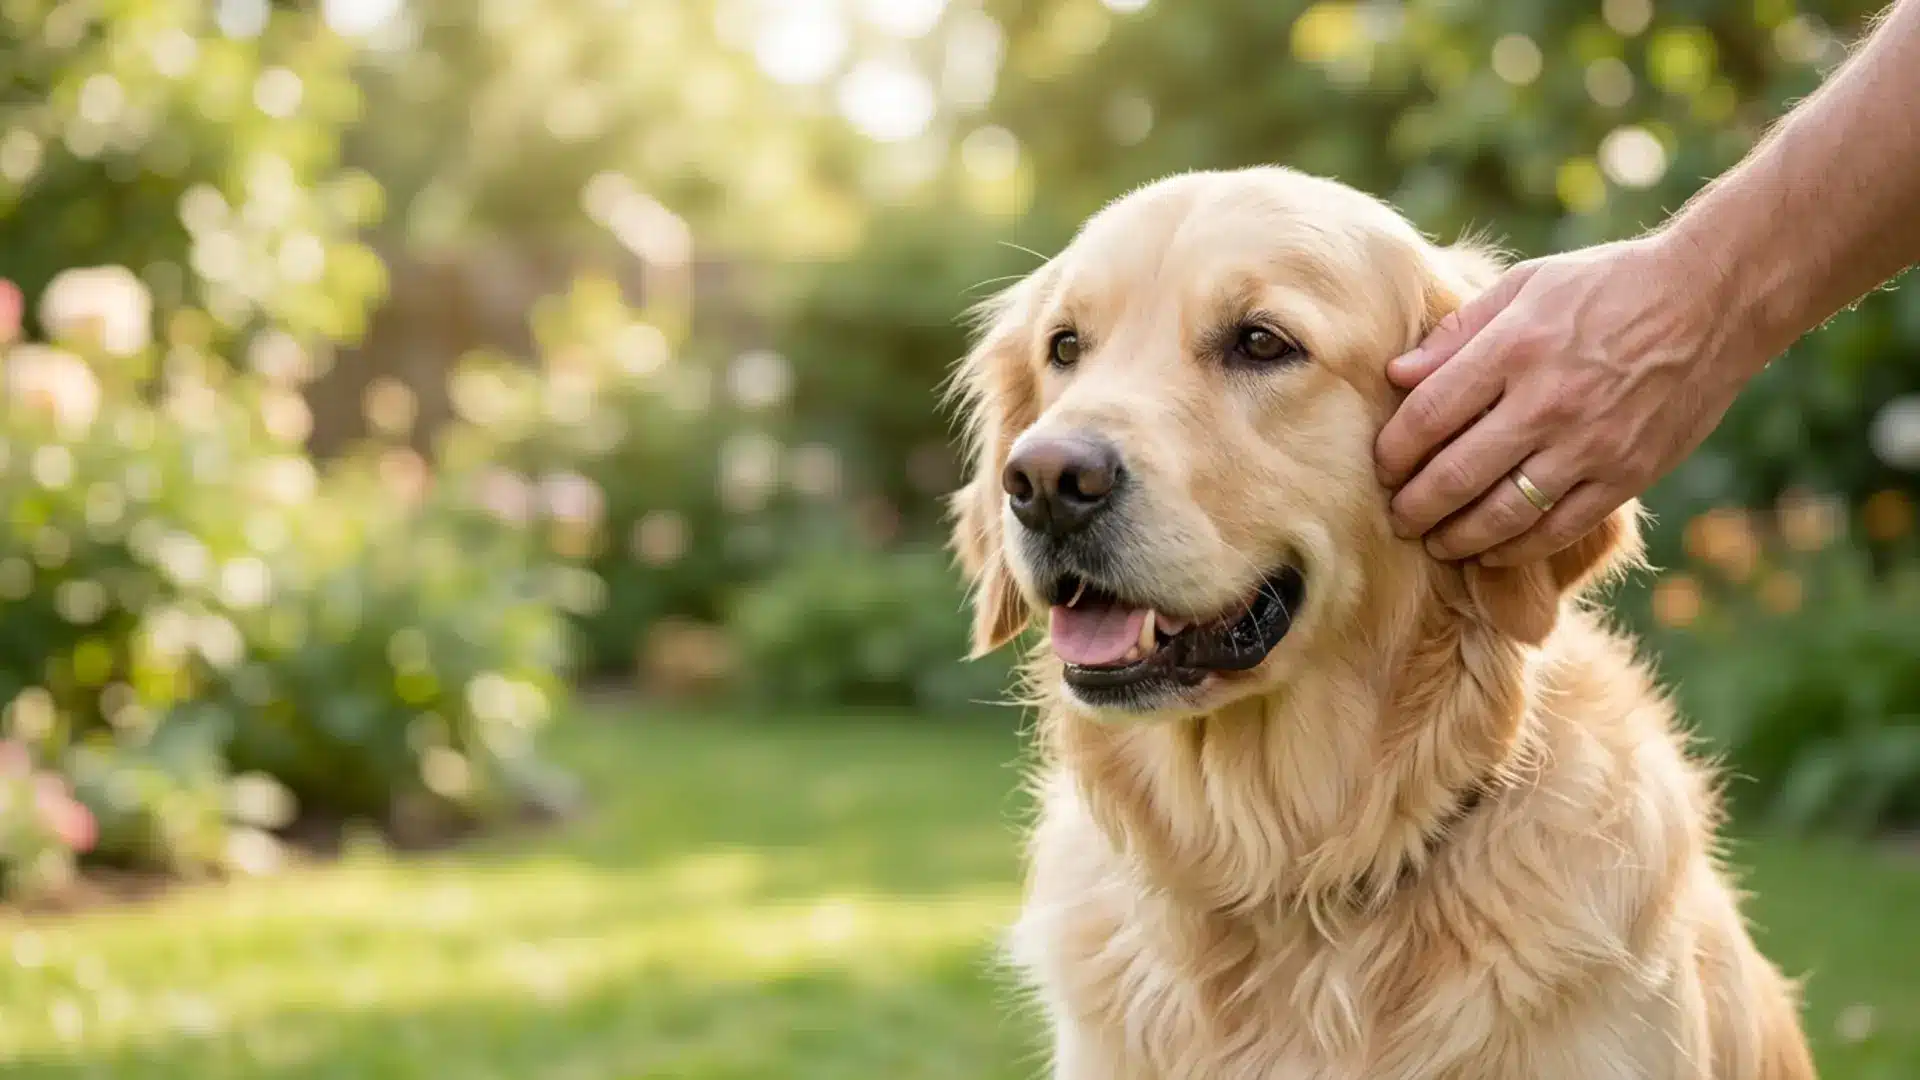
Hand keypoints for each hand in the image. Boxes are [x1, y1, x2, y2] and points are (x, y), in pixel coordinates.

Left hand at [1374, 236, 1764, 566]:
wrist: (1712, 299)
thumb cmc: (1608, 286)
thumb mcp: (1527, 285)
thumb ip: (1459, 333)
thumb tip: (1397, 375)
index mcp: (1516, 347)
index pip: (1429, 415)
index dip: (1394, 450)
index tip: (1381, 465)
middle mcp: (1548, 401)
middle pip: (1455, 474)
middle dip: (1414, 505)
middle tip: (1396, 517)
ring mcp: (1590, 444)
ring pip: (1502, 513)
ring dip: (1457, 537)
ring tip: (1435, 541)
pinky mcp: (1627, 475)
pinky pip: (1557, 529)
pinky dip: (1515, 548)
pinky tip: (1490, 550)